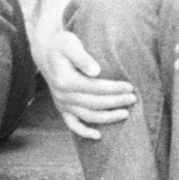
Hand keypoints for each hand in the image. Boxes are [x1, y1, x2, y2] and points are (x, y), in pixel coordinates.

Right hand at [37, 20, 136, 138]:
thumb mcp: (70, 44)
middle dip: (116, 102)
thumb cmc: (61, 44)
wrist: (44, 50)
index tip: (130, 87)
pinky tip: (98, 136)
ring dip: (107, 117)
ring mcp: (61, 103)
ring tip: (125, 113)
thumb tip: (97, 71)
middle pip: (94, 103)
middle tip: (133, 98)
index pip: (95, 88)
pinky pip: (72, 124)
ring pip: (87, 115)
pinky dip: (84, 132)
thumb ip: (83, 58)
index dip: (114, 89)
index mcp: (65, 80)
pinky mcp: (61, 107)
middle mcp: (62, 95)